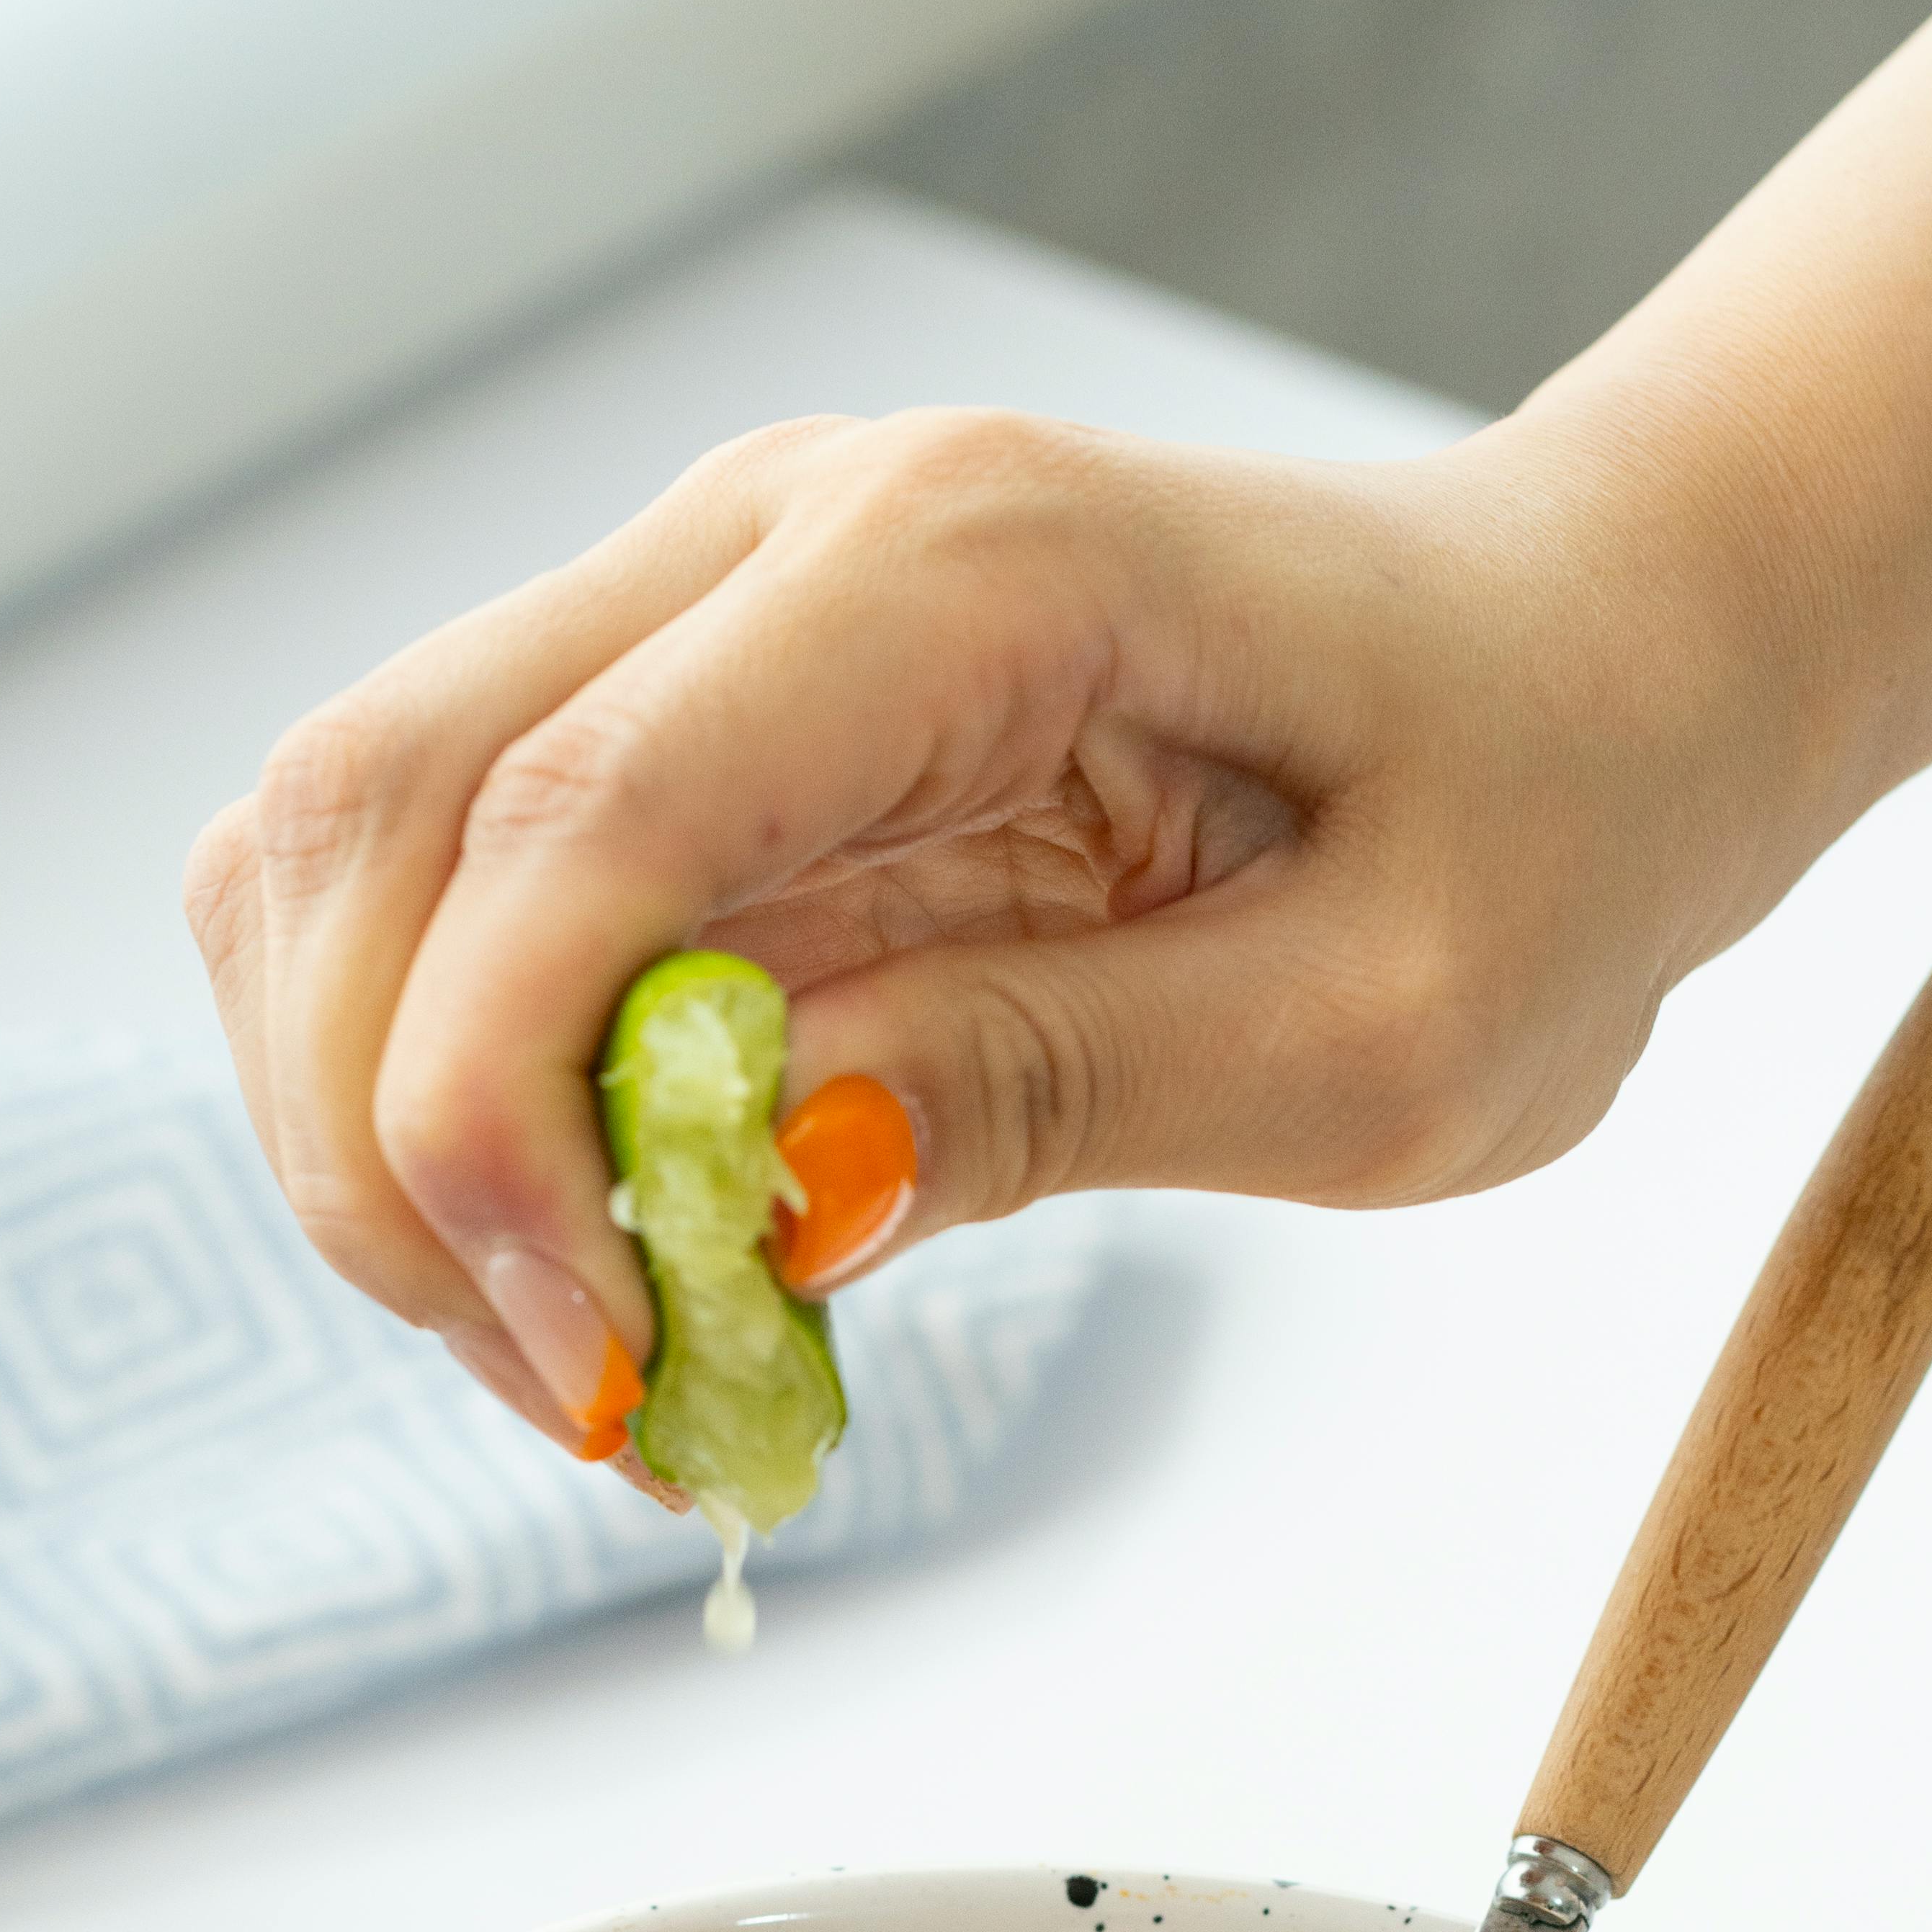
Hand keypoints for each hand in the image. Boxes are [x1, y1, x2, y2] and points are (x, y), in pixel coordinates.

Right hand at [184, 388, 1836, 1451]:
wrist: (1588, 669)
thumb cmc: (1537, 819)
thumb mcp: (1388, 1030)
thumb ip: (1066, 1090)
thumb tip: (763, 1192)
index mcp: (965, 562)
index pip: (579, 816)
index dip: (495, 1113)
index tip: (602, 1364)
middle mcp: (775, 529)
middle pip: (376, 814)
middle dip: (400, 1156)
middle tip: (597, 1401)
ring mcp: (697, 599)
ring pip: (342, 852)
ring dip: (392, 1138)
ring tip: (612, 1347)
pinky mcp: (673, 709)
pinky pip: (437, 897)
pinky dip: (449, 1098)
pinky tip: (617, 1245)